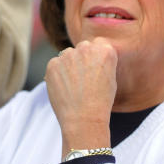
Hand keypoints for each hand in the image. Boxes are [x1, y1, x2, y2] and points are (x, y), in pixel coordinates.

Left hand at [45, 38, 117, 158]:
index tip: (94, 70)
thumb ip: (101, 62)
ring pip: (67, 55)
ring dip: (69, 65)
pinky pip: (55, 64)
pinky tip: (64, 88)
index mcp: (105, 50)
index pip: (98, 45)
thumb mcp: (110, 78)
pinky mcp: (53, 63)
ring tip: (73, 87)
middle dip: (82, 58)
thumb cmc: (101, 102)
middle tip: (83, 79)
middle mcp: (86, 48)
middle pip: (83, 47)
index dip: (95, 58)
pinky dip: (57, 74)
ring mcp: (68, 55)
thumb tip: (91, 57)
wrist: (84, 118)